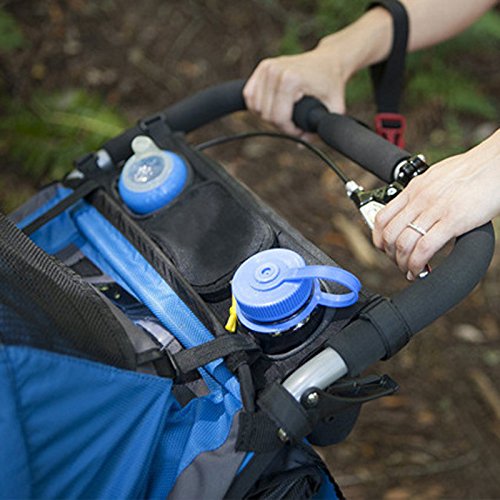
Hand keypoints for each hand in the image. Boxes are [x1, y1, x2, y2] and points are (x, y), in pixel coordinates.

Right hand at [243, 46, 348, 135]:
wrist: (328, 61)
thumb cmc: (332, 84)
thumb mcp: (334, 109)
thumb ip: (320, 129)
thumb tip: (301, 144)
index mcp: (290, 79)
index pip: (278, 118)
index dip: (290, 131)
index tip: (302, 129)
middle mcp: (274, 71)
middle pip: (266, 115)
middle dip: (281, 125)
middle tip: (296, 121)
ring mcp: (266, 68)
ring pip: (255, 108)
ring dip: (269, 116)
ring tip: (286, 113)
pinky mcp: (261, 68)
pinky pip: (249, 96)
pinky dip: (258, 106)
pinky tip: (273, 106)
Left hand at [372, 130, 499, 279]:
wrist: (496, 163)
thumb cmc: (472, 170)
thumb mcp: (435, 178)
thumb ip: (421, 194)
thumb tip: (413, 210)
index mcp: (413, 189)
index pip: (381, 218)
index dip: (379, 239)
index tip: (385, 249)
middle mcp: (419, 199)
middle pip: (390, 235)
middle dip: (391, 256)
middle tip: (400, 263)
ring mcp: (434, 210)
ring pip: (403, 244)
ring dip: (403, 264)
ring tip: (410, 271)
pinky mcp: (452, 221)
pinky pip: (424, 248)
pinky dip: (417, 264)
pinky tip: (420, 270)